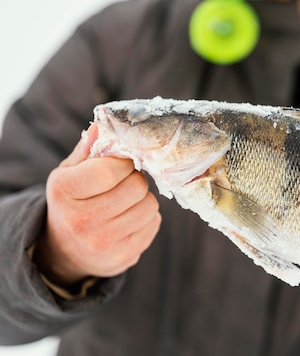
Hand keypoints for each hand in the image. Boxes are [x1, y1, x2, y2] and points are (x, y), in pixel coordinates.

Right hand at [34, 124, 160, 285]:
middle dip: (135, 180)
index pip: (110, 170)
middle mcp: (81, 220)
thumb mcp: (70, 172)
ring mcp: (102, 243)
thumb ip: (90, 148)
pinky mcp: (121, 258)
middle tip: (125, 183)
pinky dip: (147, 218)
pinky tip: (128, 219)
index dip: (124, 162)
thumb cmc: (74, 200)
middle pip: (136, 187)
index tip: (122, 163)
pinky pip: (153, 225)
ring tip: (126, 202)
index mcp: (65, 191)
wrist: (66, 249)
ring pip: (149, 206)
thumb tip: (106, 121)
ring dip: (143, 199)